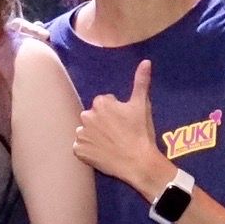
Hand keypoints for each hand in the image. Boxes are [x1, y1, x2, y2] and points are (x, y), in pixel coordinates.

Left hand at [73, 59, 173, 194]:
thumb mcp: (142, 105)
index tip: (124, 123)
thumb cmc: (141, 132)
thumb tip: (146, 61)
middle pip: (93, 117)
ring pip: (86, 131)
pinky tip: (101, 153)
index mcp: (100, 103)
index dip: (115, 113)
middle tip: (118, 134)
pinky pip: (80, 148)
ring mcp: (81, 134)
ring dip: (94, 136)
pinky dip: (88, 150)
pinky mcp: (78, 151)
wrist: (138, 162)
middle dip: (102, 123)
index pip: (104, 104)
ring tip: (110, 144)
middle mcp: (86, 116)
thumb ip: (141, 81)